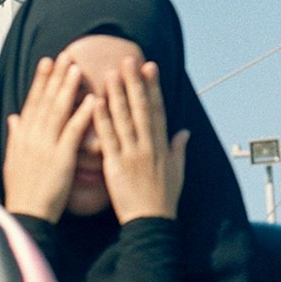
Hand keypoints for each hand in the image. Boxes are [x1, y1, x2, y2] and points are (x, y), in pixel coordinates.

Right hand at [2, 54, 98, 220]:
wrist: (26, 214)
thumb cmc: (24, 190)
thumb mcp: (14, 159)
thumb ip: (16, 136)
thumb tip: (14, 118)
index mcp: (23, 136)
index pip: (32, 102)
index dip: (40, 80)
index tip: (47, 61)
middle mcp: (32, 137)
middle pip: (45, 100)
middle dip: (55, 76)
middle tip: (64, 55)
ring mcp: (46, 146)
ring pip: (57, 111)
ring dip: (67, 88)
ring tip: (77, 68)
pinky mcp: (60, 157)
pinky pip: (73, 131)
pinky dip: (82, 114)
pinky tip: (91, 99)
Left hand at [93, 58, 189, 222]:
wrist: (151, 222)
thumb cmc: (164, 199)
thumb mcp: (177, 171)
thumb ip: (179, 149)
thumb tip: (184, 132)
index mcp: (162, 145)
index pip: (157, 109)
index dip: (153, 87)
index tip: (149, 67)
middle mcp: (148, 145)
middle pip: (141, 108)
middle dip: (134, 82)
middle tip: (128, 59)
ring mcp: (132, 153)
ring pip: (124, 118)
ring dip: (117, 94)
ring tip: (111, 72)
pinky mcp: (116, 165)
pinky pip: (108, 138)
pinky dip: (102, 120)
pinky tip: (96, 102)